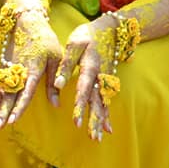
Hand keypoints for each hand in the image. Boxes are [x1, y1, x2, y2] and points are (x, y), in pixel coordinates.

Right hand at [0, 8, 62, 129]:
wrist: (28, 22)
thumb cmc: (45, 40)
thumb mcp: (56, 58)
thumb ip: (54, 82)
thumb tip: (57, 104)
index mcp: (33, 70)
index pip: (25, 93)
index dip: (19, 108)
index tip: (13, 121)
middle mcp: (18, 72)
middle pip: (9, 96)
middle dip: (3, 113)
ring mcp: (8, 70)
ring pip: (0, 93)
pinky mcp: (3, 68)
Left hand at [53, 17, 115, 140]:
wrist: (110, 29)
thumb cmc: (88, 35)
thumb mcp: (74, 44)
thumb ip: (67, 64)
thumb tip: (58, 84)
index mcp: (90, 66)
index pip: (84, 89)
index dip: (80, 105)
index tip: (76, 121)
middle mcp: (100, 76)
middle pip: (97, 101)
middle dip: (94, 119)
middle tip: (91, 137)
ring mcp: (106, 80)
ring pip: (103, 104)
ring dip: (100, 121)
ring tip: (97, 138)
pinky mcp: (107, 82)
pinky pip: (108, 101)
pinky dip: (107, 115)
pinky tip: (108, 129)